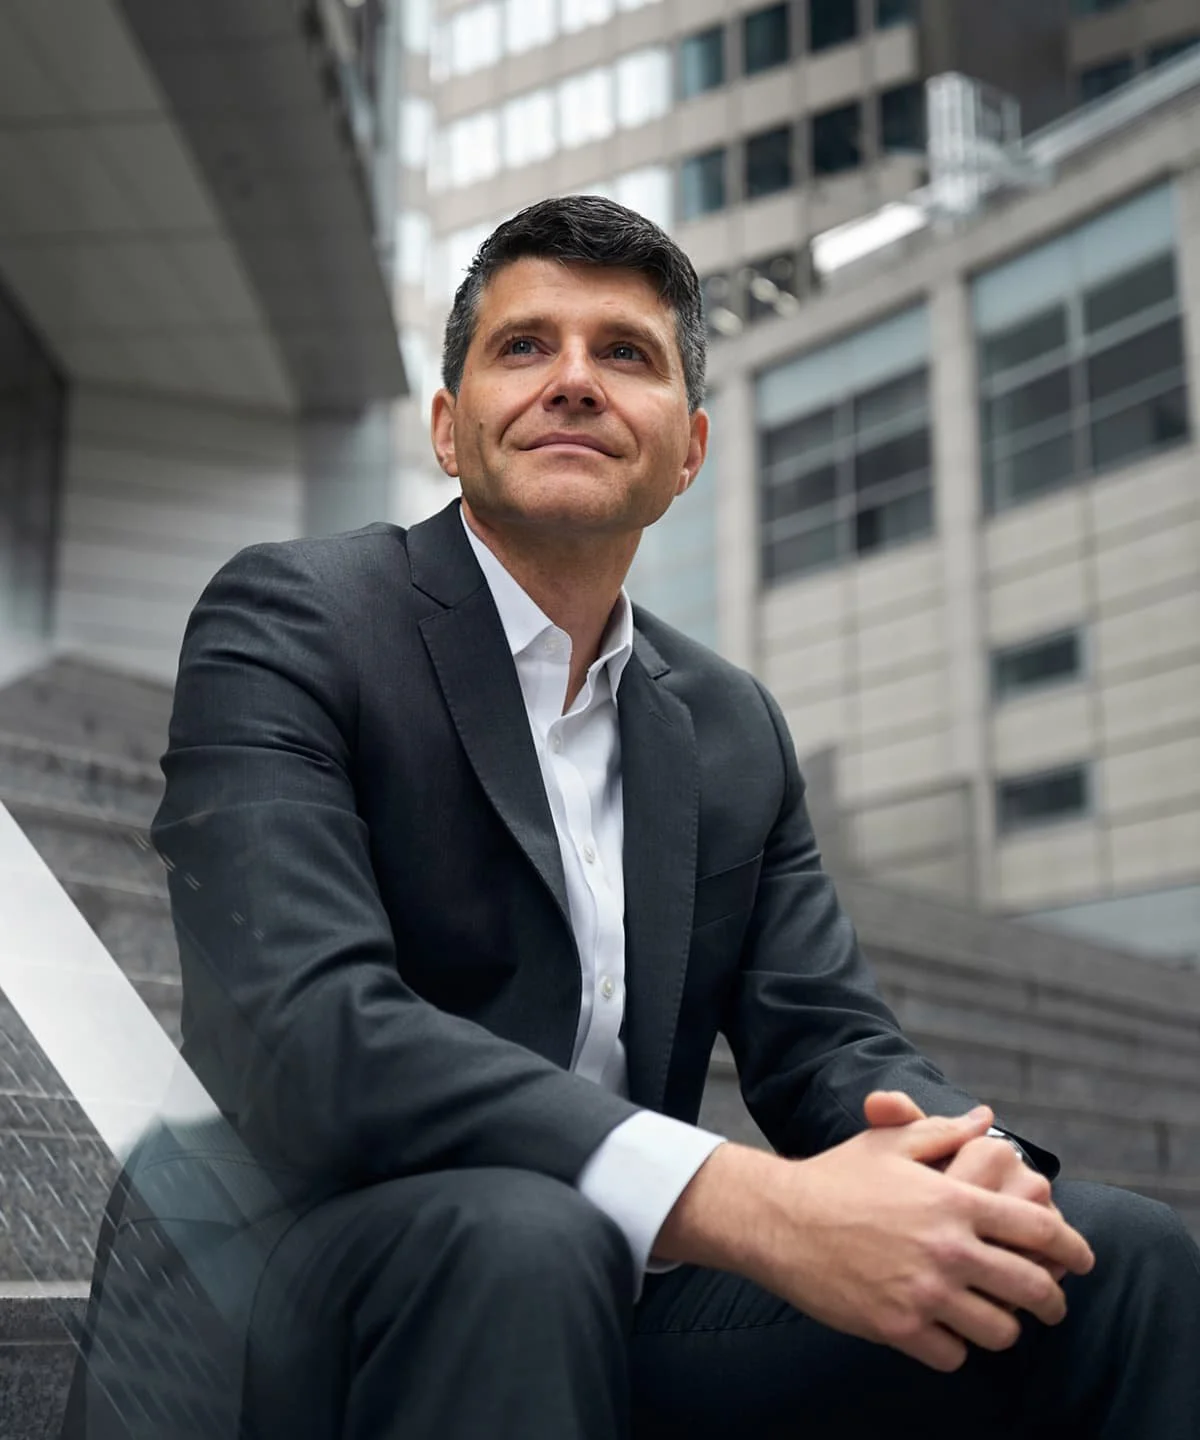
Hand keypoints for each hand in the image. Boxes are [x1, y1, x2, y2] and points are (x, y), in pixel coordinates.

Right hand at [657, 1112, 1093, 1373]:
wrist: (779, 1220)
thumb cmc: (835, 1177)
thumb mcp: (889, 1144)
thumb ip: (943, 1131)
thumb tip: (985, 1119)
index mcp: (953, 1200)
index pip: (1038, 1228)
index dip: (1071, 1246)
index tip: (1083, 1258)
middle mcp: (948, 1248)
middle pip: (1032, 1288)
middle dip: (1052, 1301)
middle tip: (1049, 1304)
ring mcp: (924, 1292)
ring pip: (999, 1331)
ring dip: (1002, 1327)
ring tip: (992, 1319)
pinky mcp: (899, 1328)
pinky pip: (954, 1355)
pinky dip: (954, 1348)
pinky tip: (942, 1332)